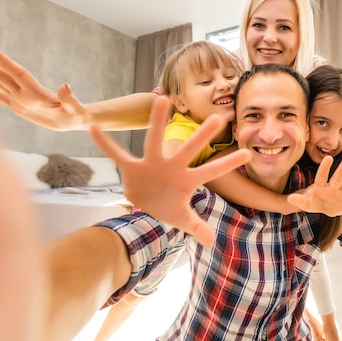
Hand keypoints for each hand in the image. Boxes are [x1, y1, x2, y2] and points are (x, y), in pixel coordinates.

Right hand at [0, 44, 88, 130]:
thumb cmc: (77, 115)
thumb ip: (70, 99)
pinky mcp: (18, 106)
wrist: (75, 119)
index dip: (3, 60)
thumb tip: (66, 85)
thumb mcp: (75, 109)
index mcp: (36, 91)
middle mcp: (25, 91)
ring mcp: (20, 97)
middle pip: (0, 73)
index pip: (16, 72)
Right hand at [89, 95, 250, 245]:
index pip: (212, 170)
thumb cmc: (167, 206)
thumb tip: (211, 242)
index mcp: (187, 179)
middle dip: (202, 137)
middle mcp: (172, 166)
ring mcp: (152, 164)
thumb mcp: (182, 219)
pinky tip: (93, 127)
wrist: (144, 204)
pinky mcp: (132, 168)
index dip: (228, 163)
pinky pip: (117, 155)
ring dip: (157, 122)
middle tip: (219, 118)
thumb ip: (197, 227)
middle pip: (189, 150)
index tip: (248, 154)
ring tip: (162, 99)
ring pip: (155, 141)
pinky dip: (105, 144)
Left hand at [287, 156, 341, 215]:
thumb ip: (299, 200)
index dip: (324, 168)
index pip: (322, 176)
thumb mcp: (306, 204)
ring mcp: (340, 193)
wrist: (326, 208)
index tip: (328, 158)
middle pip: (337, 178)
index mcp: (320, 186)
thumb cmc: (315, 202)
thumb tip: (289, 199)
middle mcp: (331, 187)